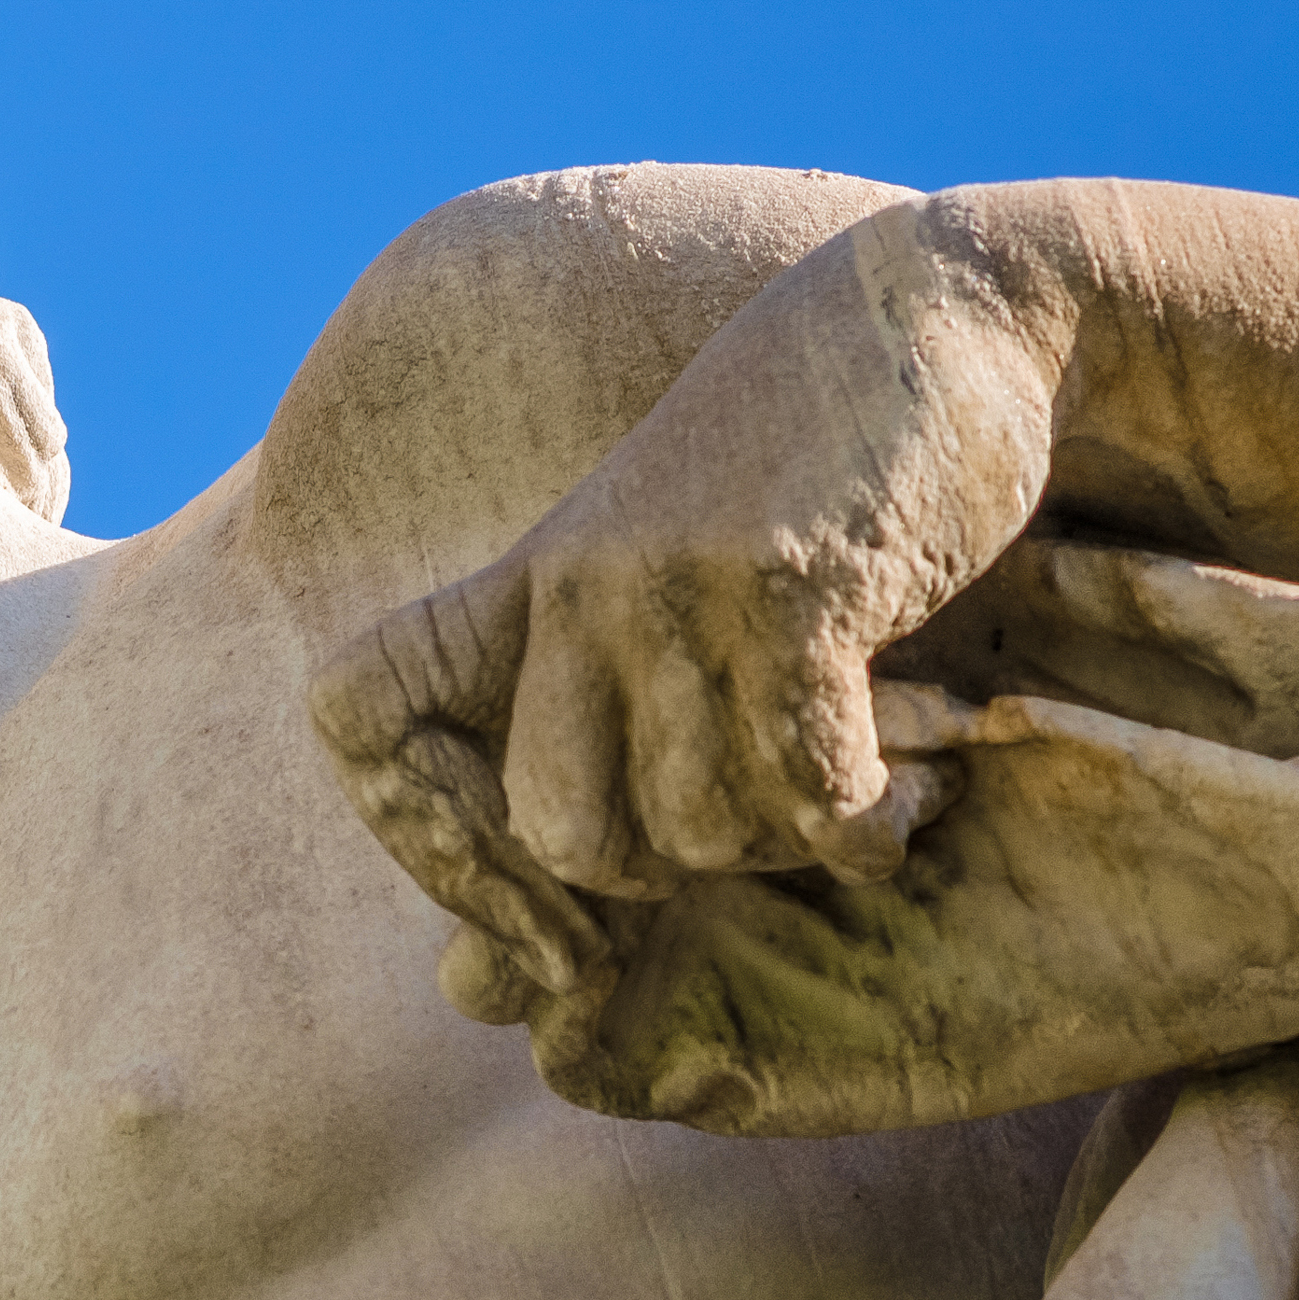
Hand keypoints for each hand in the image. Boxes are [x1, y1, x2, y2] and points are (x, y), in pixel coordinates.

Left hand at [308, 217, 1053, 1005]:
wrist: (942, 317)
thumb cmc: (808, 486)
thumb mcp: (660, 586)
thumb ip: (587, 727)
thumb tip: (476, 983)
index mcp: (523, 585)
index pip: (356, 716)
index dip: (419, 828)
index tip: (533, 886)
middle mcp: (574, 585)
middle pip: (552, 831)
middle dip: (656, 879)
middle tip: (748, 839)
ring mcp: (675, 583)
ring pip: (690, 831)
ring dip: (787, 849)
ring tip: (851, 794)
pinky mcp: (792, 588)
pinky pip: (805, 792)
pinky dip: (865, 825)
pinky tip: (910, 790)